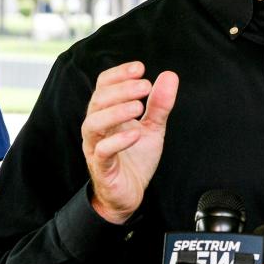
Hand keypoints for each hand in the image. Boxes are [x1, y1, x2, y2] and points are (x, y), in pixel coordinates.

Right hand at [81, 61, 178, 223]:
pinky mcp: (102, 168)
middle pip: (98, 100)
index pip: (103, 85)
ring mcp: (96, 147)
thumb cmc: (135, 158)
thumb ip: (160, 104)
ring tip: (138, 107)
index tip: (140, 68)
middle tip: (145, 86)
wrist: (129, 194)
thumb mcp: (153, 128)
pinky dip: (118, 140)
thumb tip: (170, 76)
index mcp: (107, 113)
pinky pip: (102, 151)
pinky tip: (135, 133)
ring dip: (116, 111)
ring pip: (93, 124)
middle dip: (122, 89)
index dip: (119, 74)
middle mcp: (97, 127)